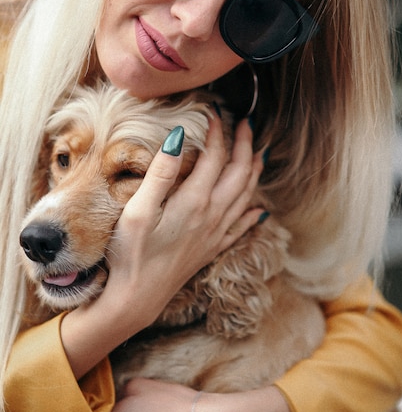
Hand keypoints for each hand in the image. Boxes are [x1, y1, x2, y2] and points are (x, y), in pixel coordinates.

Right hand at [60, 115, 264, 378]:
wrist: (137, 299)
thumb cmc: (131, 254)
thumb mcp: (138, 210)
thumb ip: (160, 174)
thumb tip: (177, 137)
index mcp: (195, 202)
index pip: (215, 157)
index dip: (218, 132)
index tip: (215, 112)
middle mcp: (212, 216)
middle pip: (240, 173)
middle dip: (246, 145)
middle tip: (247, 122)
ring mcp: (215, 234)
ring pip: (246, 196)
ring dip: (254, 171)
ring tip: (259, 154)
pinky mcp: (212, 249)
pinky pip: (242, 226)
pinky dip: (253, 212)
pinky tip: (259, 210)